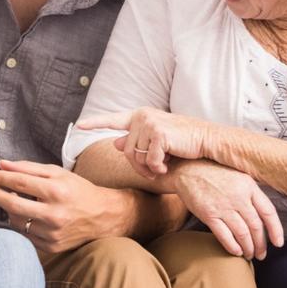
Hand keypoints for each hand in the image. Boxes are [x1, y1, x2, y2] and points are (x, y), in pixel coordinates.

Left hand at [0, 159, 129, 252]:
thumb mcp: (57, 173)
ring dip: (8, 210)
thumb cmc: (78, 190)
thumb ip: (27, 168)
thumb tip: (1, 164)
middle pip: (12, 205)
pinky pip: (25, 235)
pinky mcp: (51, 247)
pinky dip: (21, 224)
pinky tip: (23, 215)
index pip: (18, 183)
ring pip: (16, 222)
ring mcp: (52, 233)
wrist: (103, 216)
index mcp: (56, 192)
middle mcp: (54, 215)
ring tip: (10, 200)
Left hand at [76, 108, 209, 178]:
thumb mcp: (157, 140)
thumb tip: (114, 143)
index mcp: (140, 116)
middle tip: (153, 171)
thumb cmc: (183, 142)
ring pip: (135, 157)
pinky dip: (157, 168)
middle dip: (137, 166)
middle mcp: (142, 116)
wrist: (207, 140)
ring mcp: (149, 123)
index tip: (78, 125)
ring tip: (162, 167)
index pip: (112, 119)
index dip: (94, 123)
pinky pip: (149, 161)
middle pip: (125, 150)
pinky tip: (168, 165)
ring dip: (148, 168)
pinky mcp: (159, 134)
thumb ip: (135, 141)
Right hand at [171, 160, 283, 259]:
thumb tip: (266, 213)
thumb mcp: (239, 176)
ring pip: (242, 233)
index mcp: (249, 186)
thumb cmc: (214, 173)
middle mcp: (238, 197)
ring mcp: (223, 206)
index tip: (278, 243)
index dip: (276, 230)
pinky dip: (232, 246)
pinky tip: (236, 251)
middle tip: (261, 254)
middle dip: (260, 244)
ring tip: (249, 255)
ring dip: (247, 248)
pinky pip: (224, 235)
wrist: (187, 170)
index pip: (268, 212)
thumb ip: (252, 192)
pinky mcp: (208, 214)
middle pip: (255, 226)